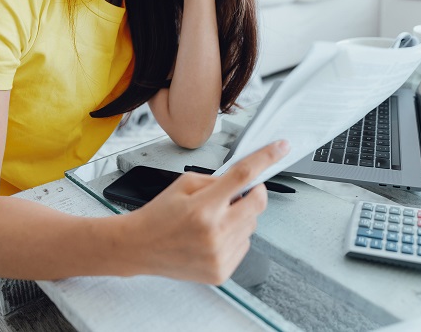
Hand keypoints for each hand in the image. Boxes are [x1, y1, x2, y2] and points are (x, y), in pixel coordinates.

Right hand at [127, 140, 288, 284]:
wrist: (139, 247)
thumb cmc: (159, 214)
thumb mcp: (184, 184)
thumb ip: (218, 180)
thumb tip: (246, 181)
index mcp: (203, 207)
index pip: (243, 176)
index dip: (266, 159)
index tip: (281, 148)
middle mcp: (214, 233)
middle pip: (257, 203)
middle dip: (251, 194)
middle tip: (233, 195)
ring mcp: (219, 255)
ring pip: (252, 225)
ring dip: (240, 217)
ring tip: (212, 221)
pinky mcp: (221, 271)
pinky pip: (244, 245)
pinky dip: (234, 236)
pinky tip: (212, 237)